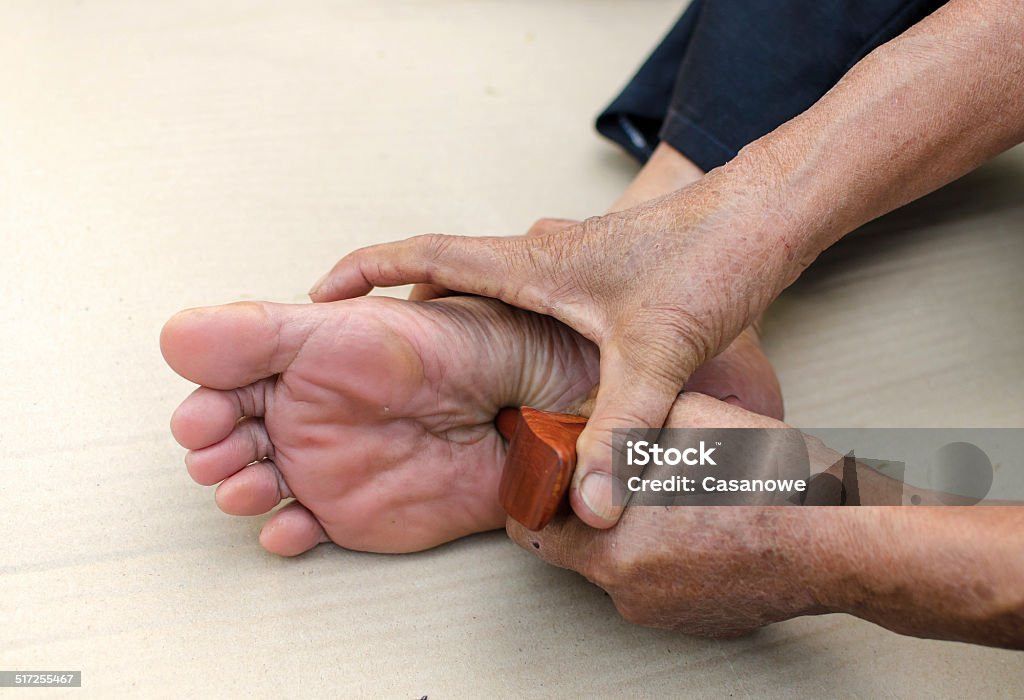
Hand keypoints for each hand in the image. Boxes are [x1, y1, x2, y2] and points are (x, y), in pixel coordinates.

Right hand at [309, 169, 807, 528]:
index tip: (321, 293)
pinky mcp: (602, 273)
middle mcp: (544, 254)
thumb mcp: (658, 353)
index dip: (366, 272)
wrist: (768, 212)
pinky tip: (531, 363)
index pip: (425, 255)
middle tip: (381, 354)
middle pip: (451, 276)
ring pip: (494, 288)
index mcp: (533, 262)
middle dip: (409, 311)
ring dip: (462, 318)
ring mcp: (572, 261)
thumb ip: (621, 434)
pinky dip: (511, 324)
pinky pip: (533, 295)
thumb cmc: (713, 255)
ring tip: (443, 368)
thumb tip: (590, 505)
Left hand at [506, 393, 824, 636]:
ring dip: (634, 529)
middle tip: (622, 471)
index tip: (551, 473)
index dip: (537, 495)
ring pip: (625, 563)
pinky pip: (665, 581)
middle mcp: (632, 593)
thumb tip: (583, 416)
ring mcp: (668, 613)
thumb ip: (617, 424)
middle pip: (580, 547)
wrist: (844, 539)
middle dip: (591, 507)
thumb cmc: (772, 486)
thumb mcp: (682, 420)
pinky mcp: (702, 620)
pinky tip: (702, 518)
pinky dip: (670, 552)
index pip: (532, 532)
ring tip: (674, 491)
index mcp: (613, 552)